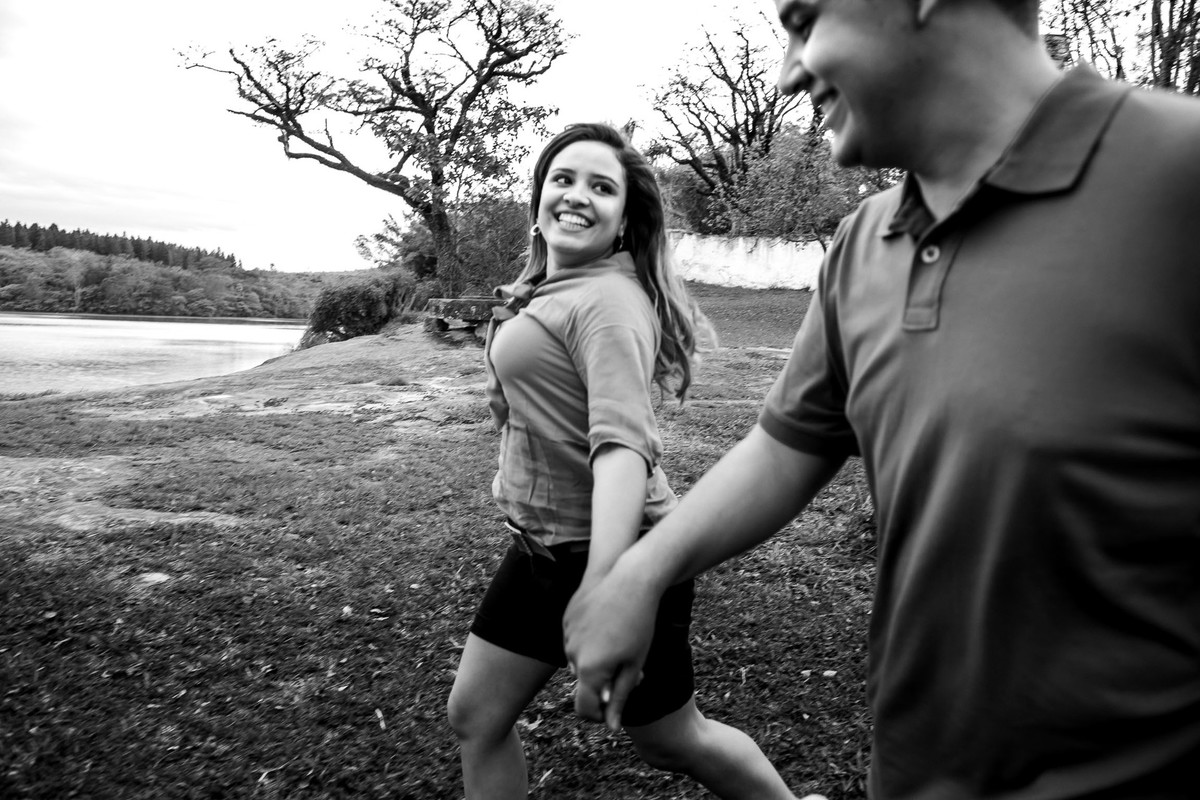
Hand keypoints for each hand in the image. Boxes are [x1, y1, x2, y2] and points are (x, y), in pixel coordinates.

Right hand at [564, 562, 660, 730]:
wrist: (629, 579)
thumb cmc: (639, 623)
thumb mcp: (634, 664)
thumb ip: (620, 696)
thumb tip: (611, 726)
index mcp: (590, 669)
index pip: (585, 707)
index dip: (599, 715)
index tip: (615, 710)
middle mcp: (572, 654)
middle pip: (585, 682)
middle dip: (604, 681)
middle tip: (631, 666)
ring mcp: (567, 634)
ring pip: (580, 660)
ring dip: (596, 660)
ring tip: (622, 639)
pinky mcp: (567, 618)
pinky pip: (576, 639)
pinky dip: (590, 640)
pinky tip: (609, 622)